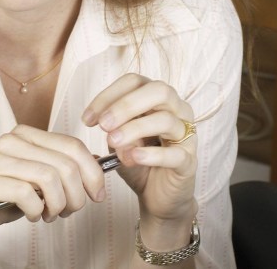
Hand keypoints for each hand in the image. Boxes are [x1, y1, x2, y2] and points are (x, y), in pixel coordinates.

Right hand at [0, 125, 105, 267]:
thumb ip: (61, 168)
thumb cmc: (2, 197)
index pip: (72, 145)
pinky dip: (37, 211)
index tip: (97, 195)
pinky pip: (26, 194)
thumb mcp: (36, 180)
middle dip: (77, 195)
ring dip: (58, 205)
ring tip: (50, 215)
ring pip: (49, 178)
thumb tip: (99, 164)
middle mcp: (10, 140)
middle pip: (66, 164)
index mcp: (25, 134)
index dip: (93, 172)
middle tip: (69, 211)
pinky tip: (33, 215)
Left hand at [82, 74, 197, 224]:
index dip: (107, 96)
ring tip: (112, 142)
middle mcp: (177, 109)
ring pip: (165, 120)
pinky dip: (151, 154)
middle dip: (126, 105)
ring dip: (134, 129)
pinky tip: (133, 157)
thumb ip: (114, 129)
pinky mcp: (189, 161)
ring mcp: (186, 134)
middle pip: (158, 91)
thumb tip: (110, 127)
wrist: (155, 194)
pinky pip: (175, 153)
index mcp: (156, 98)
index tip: (87, 118)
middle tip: (103, 124)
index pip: (133, 82)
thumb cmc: (136, 158)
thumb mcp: (118, 140)